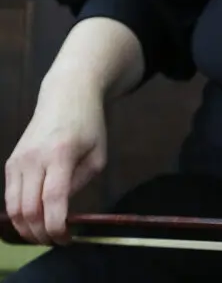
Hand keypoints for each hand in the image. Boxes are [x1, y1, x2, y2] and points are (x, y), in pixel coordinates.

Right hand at [4, 78, 107, 244]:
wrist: (67, 94)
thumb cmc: (89, 124)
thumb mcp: (98, 153)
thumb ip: (80, 182)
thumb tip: (62, 209)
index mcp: (60, 154)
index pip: (53, 200)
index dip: (57, 227)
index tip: (67, 239)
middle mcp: (34, 158)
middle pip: (28, 210)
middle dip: (41, 234)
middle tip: (56, 240)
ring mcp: (18, 159)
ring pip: (13, 208)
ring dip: (26, 228)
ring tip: (44, 232)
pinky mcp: (10, 161)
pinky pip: (10, 196)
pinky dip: (19, 213)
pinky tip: (34, 216)